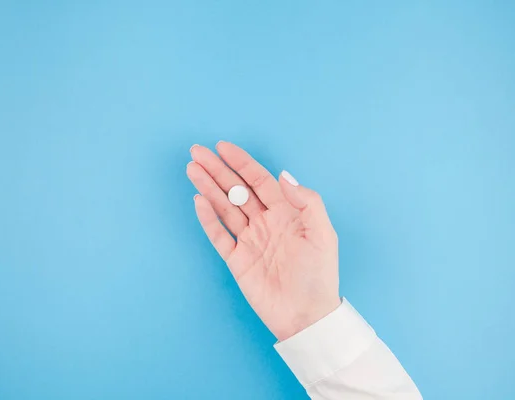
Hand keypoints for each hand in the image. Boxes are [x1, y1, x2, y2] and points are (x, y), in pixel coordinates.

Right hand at [187, 142, 340, 340]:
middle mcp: (265, 222)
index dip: (241, 162)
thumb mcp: (322, 234)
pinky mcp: (238, 260)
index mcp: (286, 212)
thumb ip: (307, 202)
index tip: (223, 147)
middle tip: (197, 151)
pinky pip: (219, 235)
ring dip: (208, 188)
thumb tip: (283, 176)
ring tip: (192, 169)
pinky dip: (208, 219)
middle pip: (237, 189)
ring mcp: (250, 240)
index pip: (259, 180)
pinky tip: (199, 201)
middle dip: (218, 170)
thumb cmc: (318, 275)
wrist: (306, 315)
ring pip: (224, 208)